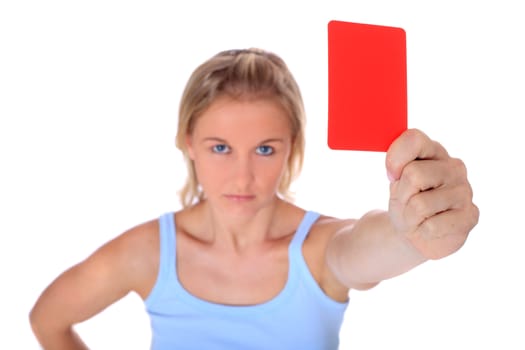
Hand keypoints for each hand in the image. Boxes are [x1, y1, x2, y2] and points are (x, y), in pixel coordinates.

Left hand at [385, 129, 478, 258]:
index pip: (414, 139)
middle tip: (407, 201)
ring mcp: (465, 191)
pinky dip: (422, 231)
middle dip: (402, 194)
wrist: (415, 232)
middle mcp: (454, 167)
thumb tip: (396, 168)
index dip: (395, 159)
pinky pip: (432, 226)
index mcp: (434, 151)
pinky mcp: (470, 216)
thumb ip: (396, 163)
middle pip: (414, 174)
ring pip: (420, 204)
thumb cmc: (405, 200)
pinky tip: (429, 227)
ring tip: (418, 216)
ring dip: (410, 216)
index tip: (392, 175)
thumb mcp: (395, 179)